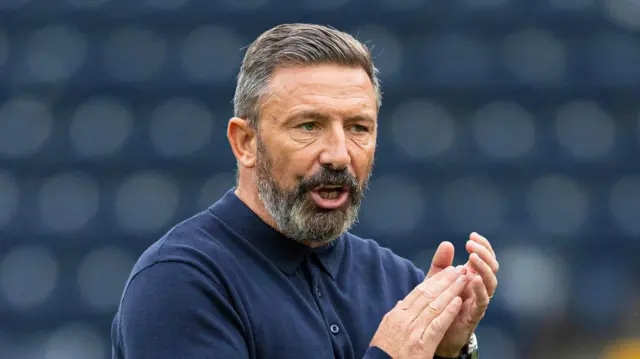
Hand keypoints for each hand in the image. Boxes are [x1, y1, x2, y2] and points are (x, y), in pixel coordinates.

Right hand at [369, 266, 467, 358]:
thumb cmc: (384, 352)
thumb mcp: (385, 330)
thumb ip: (396, 315)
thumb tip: (401, 303)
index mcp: (396, 314)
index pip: (418, 292)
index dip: (434, 280)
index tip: (446, 272)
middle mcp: (404, 319)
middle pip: (428, 294)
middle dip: (445, 280)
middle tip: (459, 270)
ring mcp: (413, 330)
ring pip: (434, 305)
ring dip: (451, 291)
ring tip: (463, 281)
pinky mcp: (422, 344)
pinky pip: (437, 324)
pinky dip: (448, 312)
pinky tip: (458, 302)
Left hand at [426, 233, 498, 356]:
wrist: (434, 330)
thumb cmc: (438, 302)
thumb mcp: (436, 280)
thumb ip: (441, 263)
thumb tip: (447, 243)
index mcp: (472, 275)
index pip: (484, 257)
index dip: (482, 245)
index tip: (472, 235)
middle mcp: (479, 286)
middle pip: (492, 267)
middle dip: (484, 253)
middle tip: (471, 245)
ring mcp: (479, 299)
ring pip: (491, 282)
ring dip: (484, 268)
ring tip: (473, 257)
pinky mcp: (475, 313)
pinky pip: (483, 300)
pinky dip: (480, 289)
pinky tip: (474, 279)